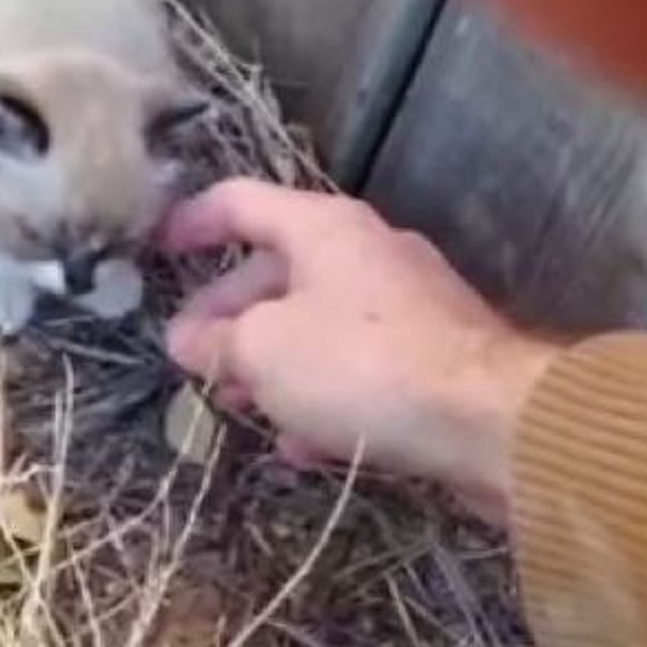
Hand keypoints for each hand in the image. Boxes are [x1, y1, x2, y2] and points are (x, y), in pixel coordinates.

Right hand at [162, 179, 558, 521]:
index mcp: (322, 226)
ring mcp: (405, 304)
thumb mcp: (263, 350)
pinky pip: (356, 364)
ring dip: (269, 363)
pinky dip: (319, 394)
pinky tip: (301, 444)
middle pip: (275, 271)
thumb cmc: (361, 365)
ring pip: (314, 323)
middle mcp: (365, 251)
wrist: (493, 422)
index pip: (238, 201)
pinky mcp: (431, 356)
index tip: (153, 251)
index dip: (189, 222)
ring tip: (239, 409)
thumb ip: (216, 341)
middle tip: (192, 361)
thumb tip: (187, 341)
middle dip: (226, 317)